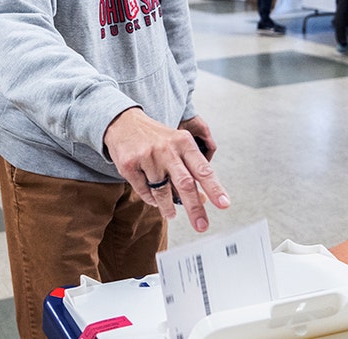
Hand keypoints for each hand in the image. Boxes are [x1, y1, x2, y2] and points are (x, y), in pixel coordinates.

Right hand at [103, 108, 229, 232]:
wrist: (123, 122)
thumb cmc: (157, 138)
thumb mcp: (178, 146)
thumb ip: (192, 169)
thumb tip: (205, 199)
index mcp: (183, 142)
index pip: (203, 169)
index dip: (215, 188)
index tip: (224, 204)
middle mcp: (166, 149)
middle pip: (185, 184)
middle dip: (195, 208)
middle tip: (202, 226)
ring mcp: (147, 157)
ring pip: (162, 192)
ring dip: (168, 208)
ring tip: (171, 214)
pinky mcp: (129, 165)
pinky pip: (144, 191)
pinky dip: (151, 199)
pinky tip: (154, 198)